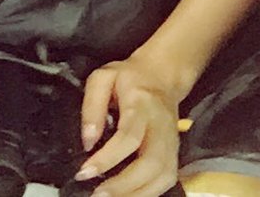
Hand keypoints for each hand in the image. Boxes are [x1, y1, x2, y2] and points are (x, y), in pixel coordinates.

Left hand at [75, 55, 184, 196]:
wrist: (162, 75)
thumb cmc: (130, 77)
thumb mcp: (103, 77)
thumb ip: (92, 106)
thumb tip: (87, 141)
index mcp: (142, 105)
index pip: (128, 137)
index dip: (107, 158)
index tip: (85, 171)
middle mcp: (161, 127)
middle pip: (151, 163)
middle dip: (124, 185)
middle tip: (97, 195)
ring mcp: (172, 143)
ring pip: (163, 177)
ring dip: (137, 194)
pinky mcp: (174, 154)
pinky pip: (166, 181)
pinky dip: (148, 194)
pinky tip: (128, 196)